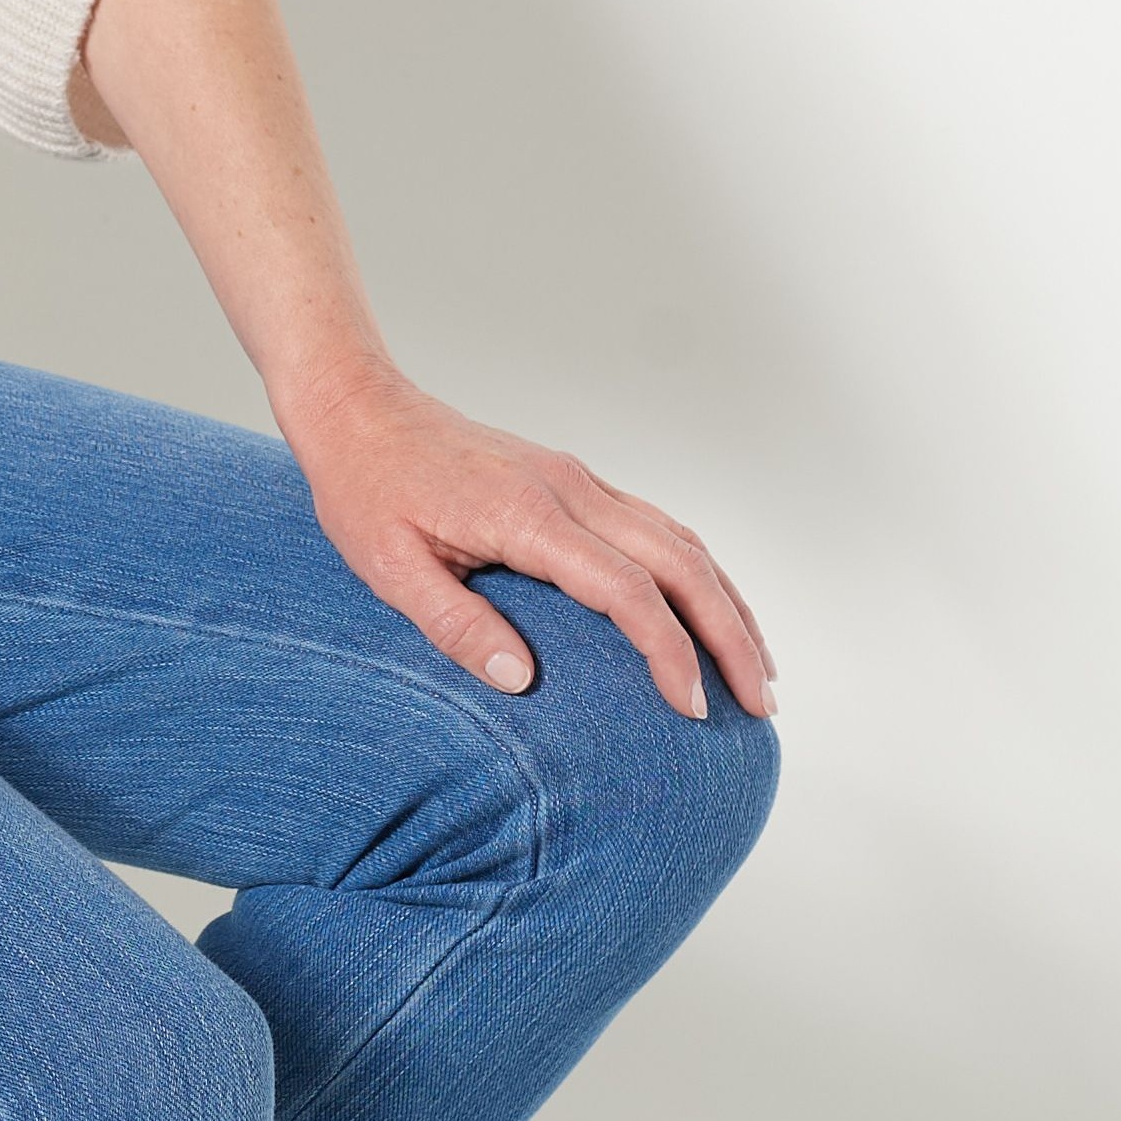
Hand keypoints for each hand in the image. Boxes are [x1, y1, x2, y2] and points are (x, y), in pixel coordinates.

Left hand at [278, 364, 773, 722]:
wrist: (361, 413)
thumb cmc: (367, 493)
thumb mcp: (391, 571)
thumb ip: (455, 625)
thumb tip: (521, 681)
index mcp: (530, 517)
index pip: (625, 591)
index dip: (668, 651)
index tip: (692, 707)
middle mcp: (573, 492)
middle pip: (682, 564)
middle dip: (730, 634)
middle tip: (760, 703)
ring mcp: (582, 483)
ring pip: (683, 542)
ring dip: (728, 604)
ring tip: (757, 668)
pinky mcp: (578, 484)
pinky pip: (659, 529)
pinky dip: (699, 575)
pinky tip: (711, 612)